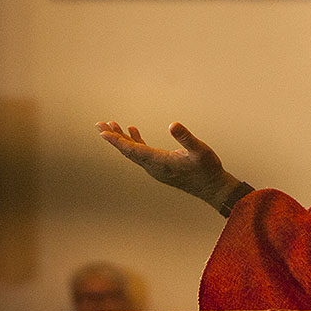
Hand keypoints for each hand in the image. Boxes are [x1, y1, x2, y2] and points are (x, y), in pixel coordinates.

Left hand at [97, 121, 240, 209]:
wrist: (212, 186)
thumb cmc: (207, 169)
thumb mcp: (200, 151)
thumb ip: (186, 138)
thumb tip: (173, 124)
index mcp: (160, 162)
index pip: (133, 150)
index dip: (118, 141)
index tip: (103, 133)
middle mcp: (154, 166)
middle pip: (128, 151)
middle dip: (113, 137)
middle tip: (98, 125)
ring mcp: (156, 167)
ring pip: (134, 151)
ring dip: (122, 138)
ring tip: (110, 125)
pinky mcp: (160, 166)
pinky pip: (143, 152)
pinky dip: (135, 141)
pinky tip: (132, 130)